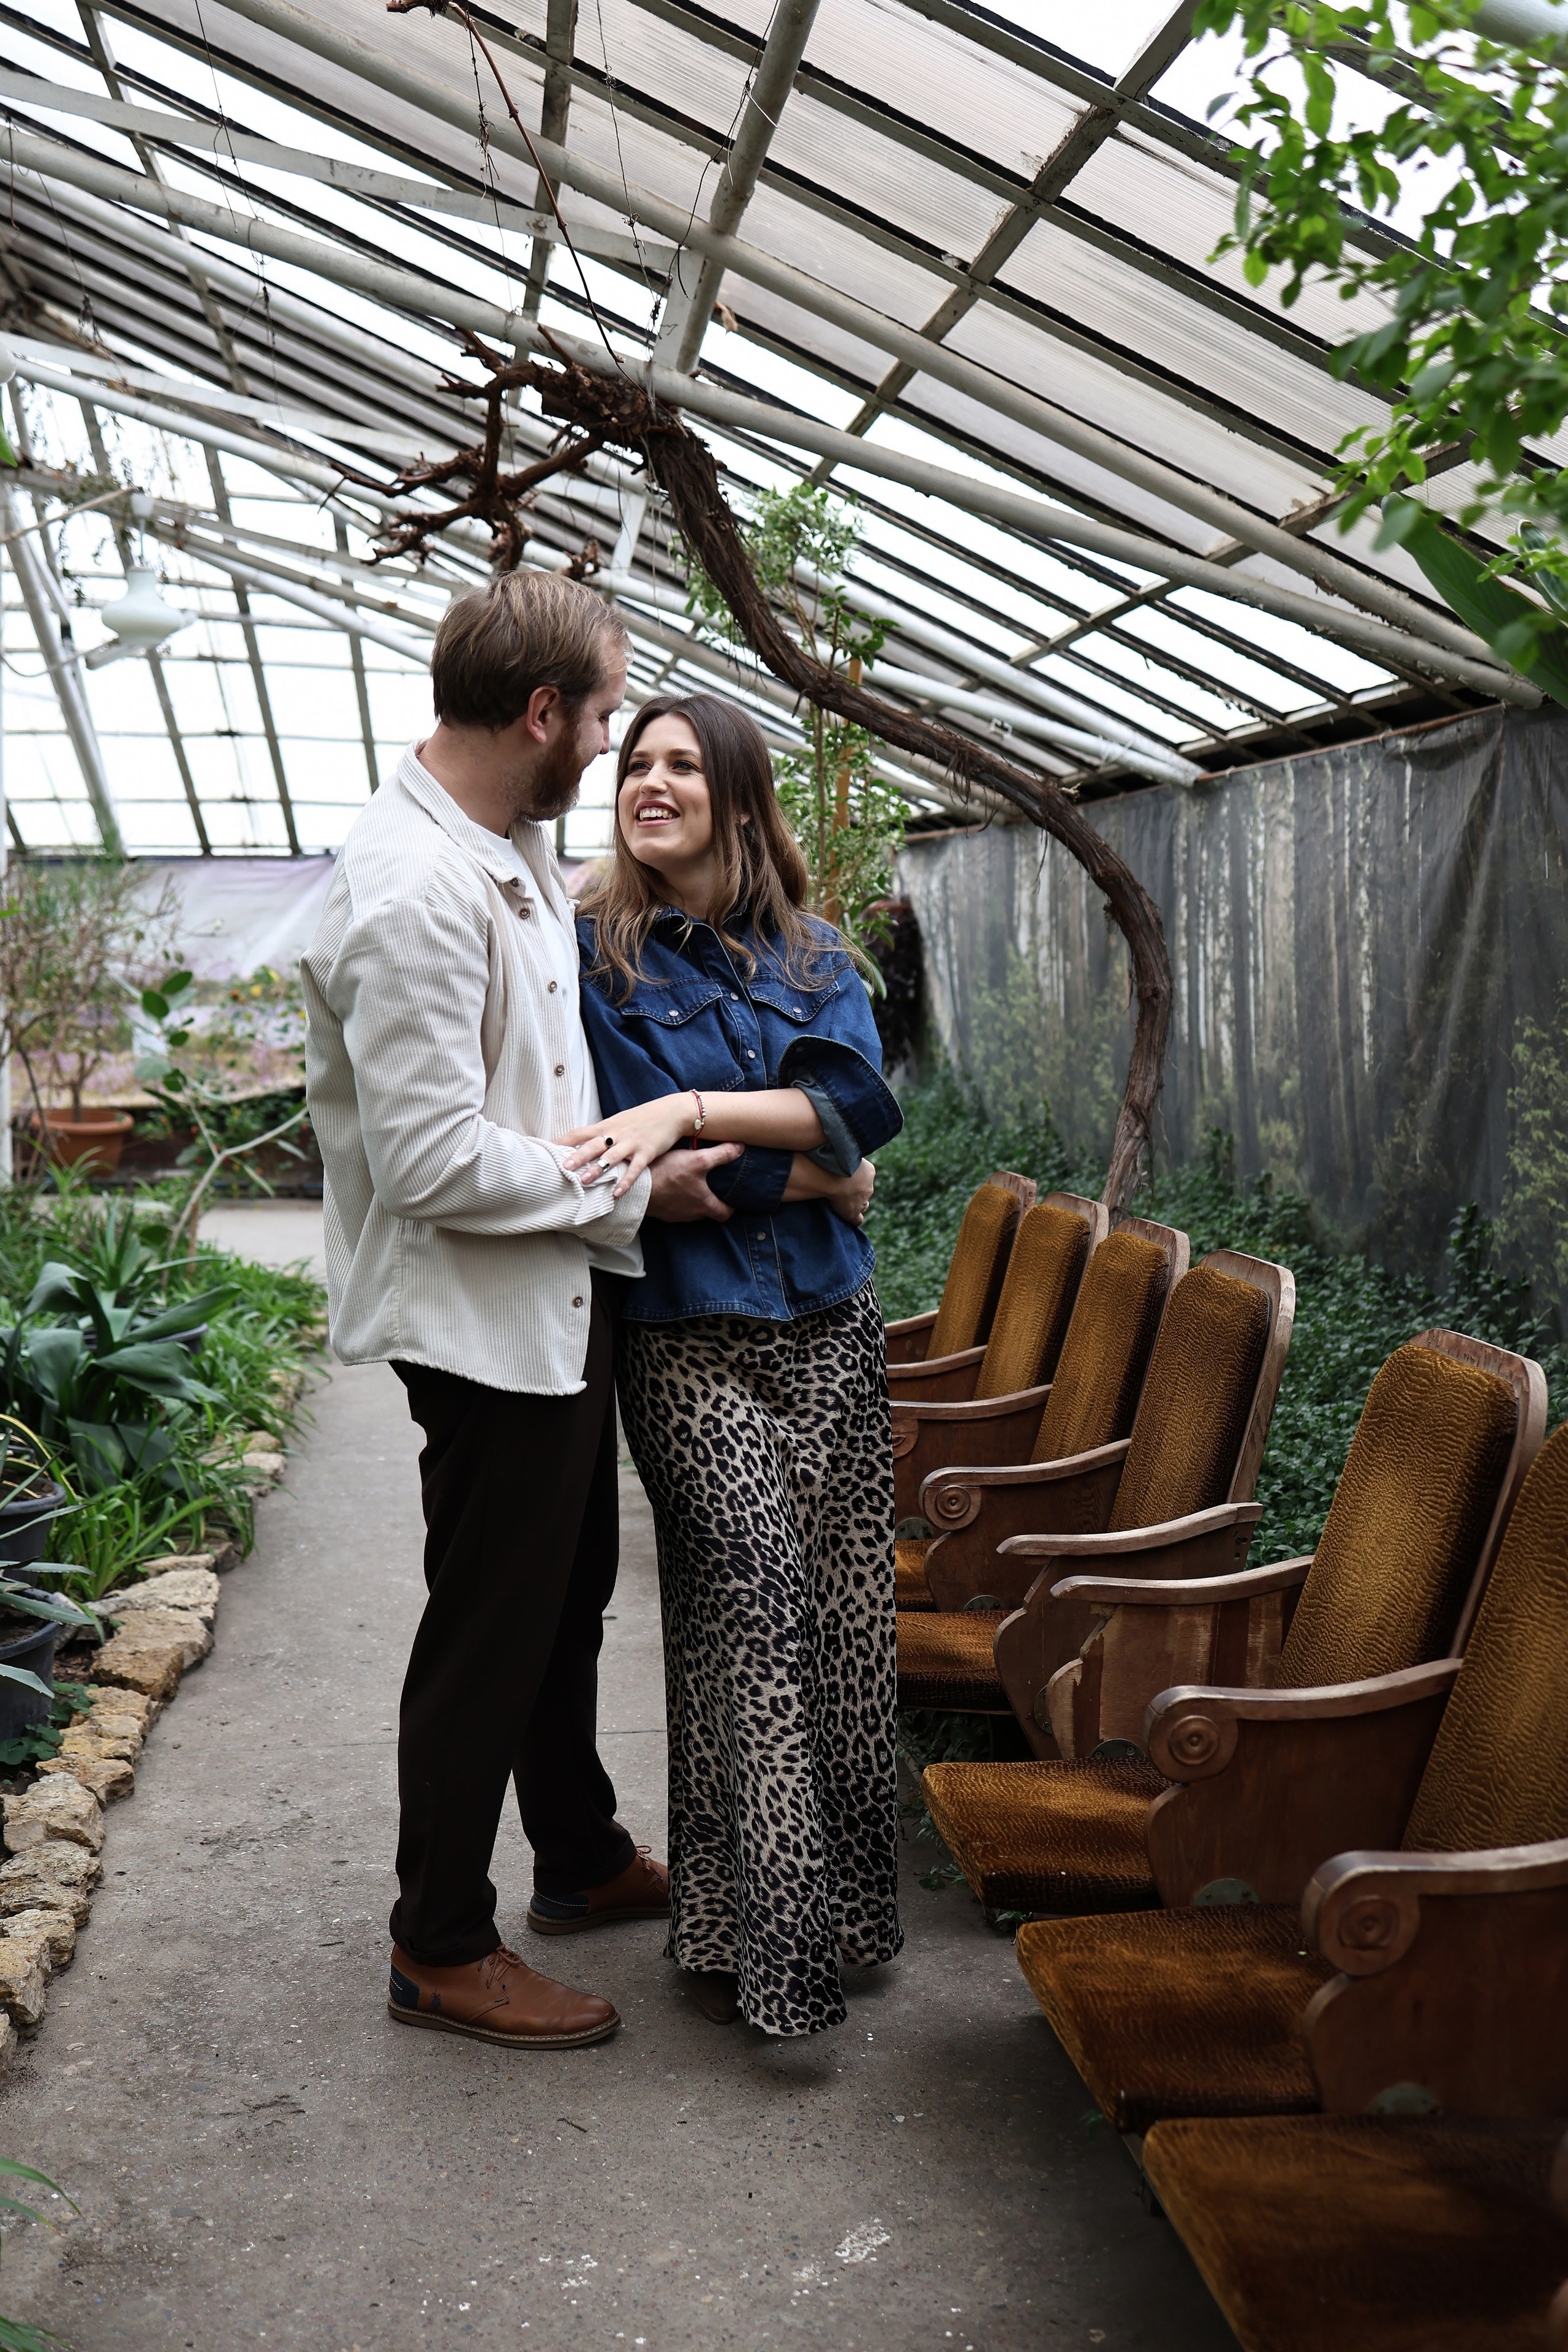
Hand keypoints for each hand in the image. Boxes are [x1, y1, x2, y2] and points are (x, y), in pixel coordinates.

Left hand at [558, 1093, 694, 1198]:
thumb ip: (602, 1132)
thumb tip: (582, 1143)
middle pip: (593, 1145)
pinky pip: (635, 1169)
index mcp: (607, 1126)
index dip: (564, 1140)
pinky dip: (626, 1182)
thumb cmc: (642, 1118)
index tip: (547, 1149)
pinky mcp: (647, 1152)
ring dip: (597, 1170)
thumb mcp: (619, 1121)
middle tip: (563, 1167)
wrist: (671, 1112)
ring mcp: (631, 1143)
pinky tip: (616, 1193)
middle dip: (577, 1156)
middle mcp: (616, 1134)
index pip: (580, 1132)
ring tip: (585, 1181)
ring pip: (611, 1157)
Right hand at [646, 1141, 741, 1222]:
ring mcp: (674, 1214)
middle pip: (708, 1211)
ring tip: (693, 1183)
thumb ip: (721, 1155)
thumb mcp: (698, 1160)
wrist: (634, 1186)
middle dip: (712, 1200)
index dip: (731, 1206)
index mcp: (704, 1205)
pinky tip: (673, 1184)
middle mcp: (690, 1214)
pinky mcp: (661, 1210)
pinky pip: (674, 1207)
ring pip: (690, 1209)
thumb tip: (741, 1148)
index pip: (725, 1214)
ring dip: (693, 1198)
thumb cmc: (667, 1174)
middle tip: (714, 1186)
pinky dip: (677, 1198)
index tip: (732, 1197)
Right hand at [827, 1157, 875, 1225]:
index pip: (867, 1178)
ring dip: (856, 1204)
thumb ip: (848, 1157)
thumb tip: (844, 1151)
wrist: (830, 1175)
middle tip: (844, 1190)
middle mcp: (869, 1187)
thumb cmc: (834, 1161)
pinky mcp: (853, 1212)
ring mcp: (862, 1201)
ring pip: (863, 1205)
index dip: (858, 1180)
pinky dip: (854, 1218)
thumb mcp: (845, 1153)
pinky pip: (857, 1219)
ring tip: (843, 1202)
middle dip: (858, 1192)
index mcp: (869, 1171)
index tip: (848, 1179)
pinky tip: (849, 1216)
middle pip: (866, 1192)